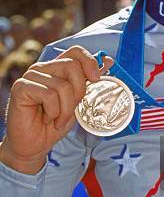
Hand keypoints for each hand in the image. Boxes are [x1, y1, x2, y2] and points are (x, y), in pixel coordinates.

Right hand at [0, 46, 112, 173]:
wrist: (36, 145)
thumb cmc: (56, 123)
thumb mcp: (78, 102)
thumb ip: (89, 82)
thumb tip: (108, 60)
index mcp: (57, 68)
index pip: (75, 51)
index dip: (89, 61)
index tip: (96, 79)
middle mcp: (43, 68)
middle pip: (72, 65)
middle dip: (79, 92)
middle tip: (73, 109)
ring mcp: (31, 76)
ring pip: (62, 85)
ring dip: (66, 109)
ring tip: (58, 119)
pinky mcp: (21, 87)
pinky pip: (49, 95)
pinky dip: (53, 112)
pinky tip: (46, 118)